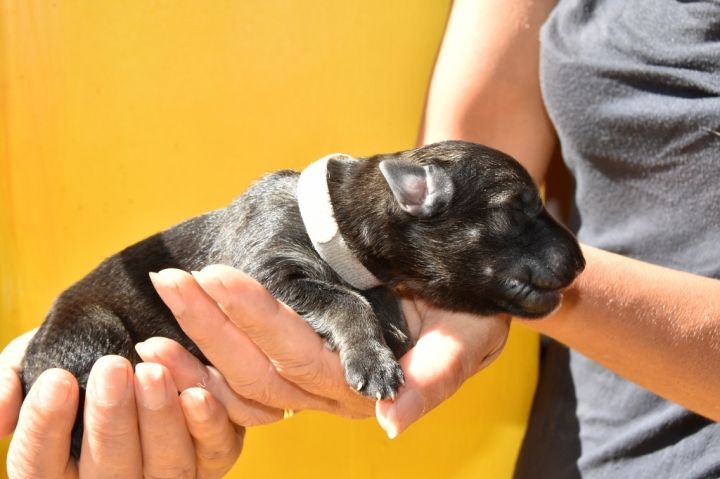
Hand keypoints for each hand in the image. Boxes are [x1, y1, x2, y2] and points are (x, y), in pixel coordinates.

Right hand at [1, 331, 242, 477]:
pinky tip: (197, 394)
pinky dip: (207, 427)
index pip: (40, 467)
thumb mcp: (40, 360)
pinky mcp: (211, 459)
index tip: (58, 379)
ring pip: (165, 469)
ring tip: (152, 373)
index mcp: (62, 468)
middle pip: (108, 474)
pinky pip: (214, 455)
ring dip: (159, 421)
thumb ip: (13, 380)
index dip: (46, 427)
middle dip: (111, 420)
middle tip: (113, 368)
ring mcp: (165, 476)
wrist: (146, 344)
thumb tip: (0, 418)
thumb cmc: (86, 361)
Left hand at [149, 265, 509, 437]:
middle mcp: (332, 391)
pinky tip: (174, 326)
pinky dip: (205, 355)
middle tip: (171, 277)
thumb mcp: (469, 336)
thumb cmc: (473, 312)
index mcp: (367, 384)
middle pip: (258, 366)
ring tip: (165, 290)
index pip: (302, 354)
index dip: (257, 317)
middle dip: (211, 321)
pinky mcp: (298, 366)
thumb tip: (392, 419)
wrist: (464, 294)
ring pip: (242, 374)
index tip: (217, 276)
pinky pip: (241, 376)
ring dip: (199, 336)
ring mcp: (311, 381)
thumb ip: (437, 375)